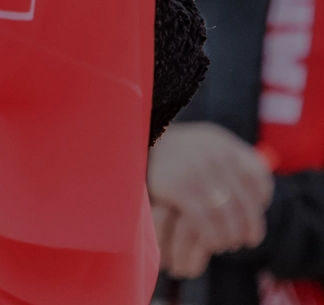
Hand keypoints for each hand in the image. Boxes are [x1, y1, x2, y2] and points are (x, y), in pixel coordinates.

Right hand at [148, 121, 273, 277]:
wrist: (126, 143)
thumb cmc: (166, 153)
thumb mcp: (200, 145)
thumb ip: (227, 162)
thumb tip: (257, 194)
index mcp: (222, 143)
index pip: (258, 177)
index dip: (261, 202)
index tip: (255, 214)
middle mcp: (215, 154)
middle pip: (246, 200)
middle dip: (249, 226)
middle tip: (246, 240)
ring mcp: (198, 170)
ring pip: (228, 214)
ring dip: (231, 235)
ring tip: (227, 244)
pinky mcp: (180, 187)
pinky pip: (205, 220)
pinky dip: (212, 236)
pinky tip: (211, 244)